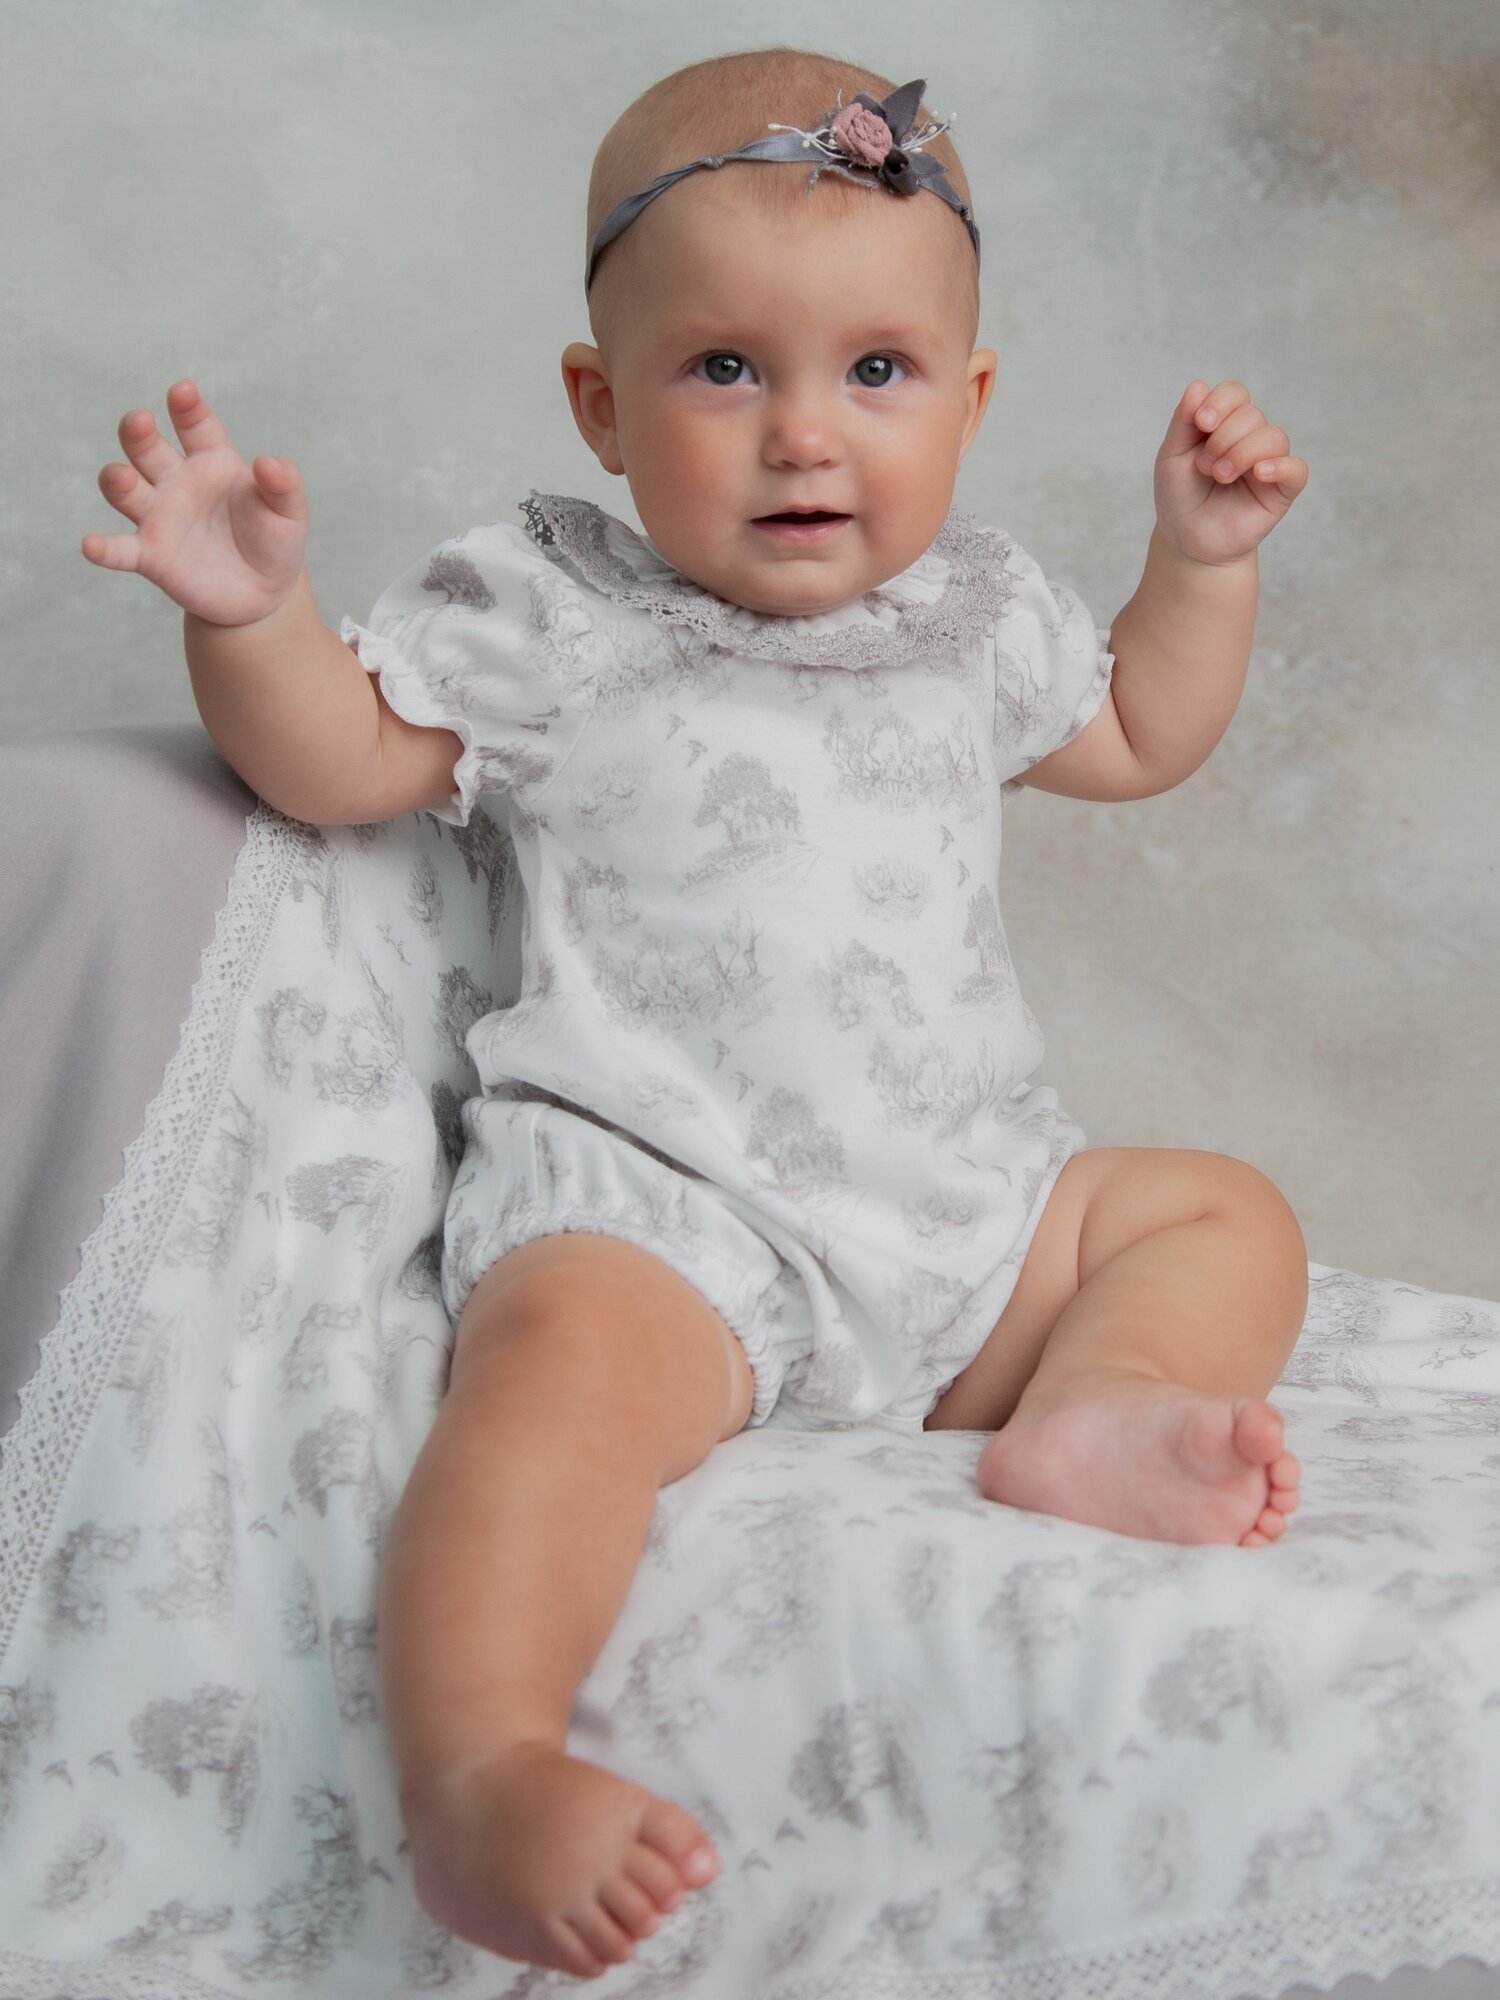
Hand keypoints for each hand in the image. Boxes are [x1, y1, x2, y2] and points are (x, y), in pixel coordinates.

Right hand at [81, 380, 308, 626]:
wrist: (264, 594)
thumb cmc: (273, 540)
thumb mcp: (289, 511)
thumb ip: (283, 484)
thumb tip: (269, 463)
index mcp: (211, 458)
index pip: (195, 424)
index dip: (187, 407)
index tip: (183, 392)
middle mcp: (176, 480)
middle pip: (146, 447)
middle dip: (137, 432)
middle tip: (140, 421)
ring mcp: (159, 516)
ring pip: (125, 489)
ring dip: (118, 480)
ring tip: (124, 479)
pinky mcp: (150, 555)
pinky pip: (121, 549)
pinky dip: (104, 548)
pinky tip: (91, 546)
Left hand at [1153, 379, 1308, 567]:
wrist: (1187, 540)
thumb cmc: (1179, 497)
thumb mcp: (1171, 457)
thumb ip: (1183, 422)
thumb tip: (1198, 385)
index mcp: (1225, 424)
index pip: (1235, 394)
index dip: (1221, 402)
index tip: (1202, 422)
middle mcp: (1250, 438)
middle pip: (1252, 415)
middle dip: (1224, 438)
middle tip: (1204, 466)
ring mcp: (1269, 462)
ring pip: (1273, 437)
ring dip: (1242, 453)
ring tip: (1220, 476)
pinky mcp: (1282, 490)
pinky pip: (1296, 469)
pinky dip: (1280, 466)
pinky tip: (1259, 473)